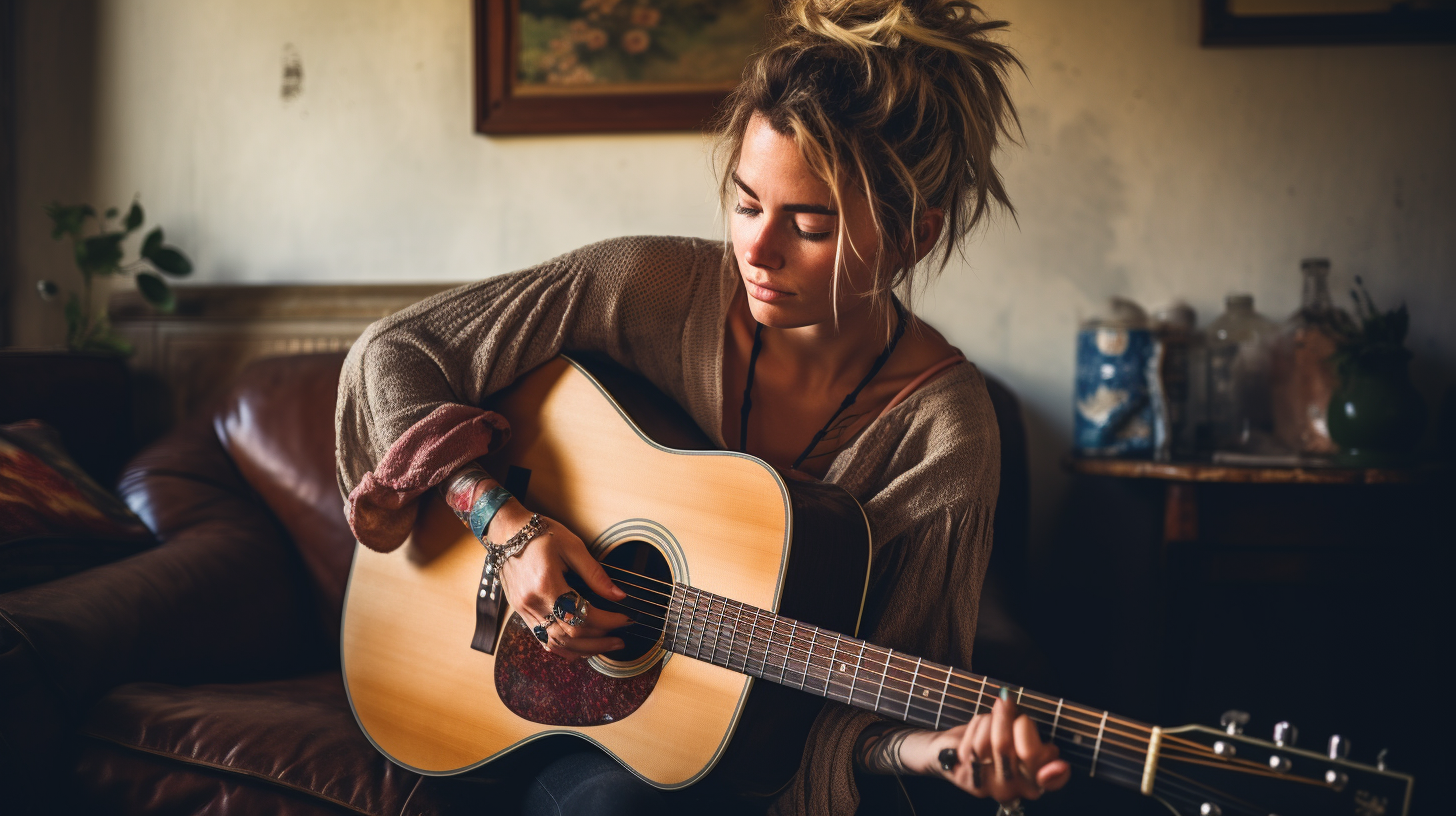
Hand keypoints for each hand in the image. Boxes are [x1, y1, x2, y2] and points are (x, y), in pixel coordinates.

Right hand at [488, 499, 631, 659]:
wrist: (508, 531)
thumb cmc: (540, 534)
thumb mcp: (573, 547)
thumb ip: (596, 574)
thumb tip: (618, 595)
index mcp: (546, 584)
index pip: (582, 616)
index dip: (608, 622)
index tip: (625, 619)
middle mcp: (533, 602)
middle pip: (570, 636)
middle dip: (600, 641)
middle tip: (621, 639)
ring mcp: (524, 610)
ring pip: (557, 643)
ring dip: (584, 649)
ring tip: (606, 646)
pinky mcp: (522, 612)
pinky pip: (544, 640)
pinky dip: (564, 648)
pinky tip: (581, 647)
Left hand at [901, 694, 1069, 803]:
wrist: (948, 749)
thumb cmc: (987, 738)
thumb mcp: (1013, 731)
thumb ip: (1024, 728)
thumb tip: (1017, 712)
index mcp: (1035, 779)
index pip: (1054, 780)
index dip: (1057, 774)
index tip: (1056, 764)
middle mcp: (1016, 789)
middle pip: (1027, 752)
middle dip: (1014, 719)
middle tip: (1007, 705)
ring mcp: (992, 787)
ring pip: (999, 742)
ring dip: (991, 719)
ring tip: (989, 719)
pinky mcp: (970, 779)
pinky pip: (976, 743)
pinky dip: (976, 727)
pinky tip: (975, 730)